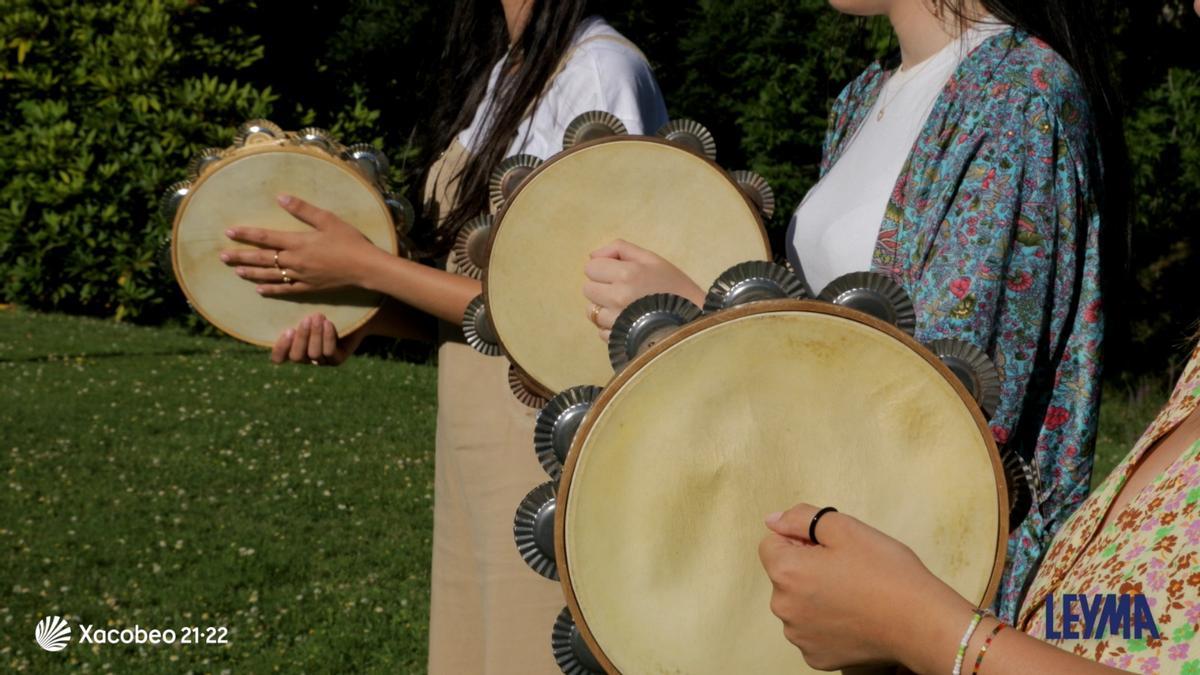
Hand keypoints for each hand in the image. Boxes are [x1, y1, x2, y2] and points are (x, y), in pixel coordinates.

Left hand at [221, 195, 381, 296]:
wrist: (364, 267)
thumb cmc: (349, 241)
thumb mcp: (327, 220)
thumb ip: (303, 209)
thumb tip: (281, 197)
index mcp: (297, 242)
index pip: (266, 238)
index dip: (246, 234)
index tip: (229, 232)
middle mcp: (294, 261)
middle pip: (262, 259)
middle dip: (241, 256)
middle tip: (222, 257)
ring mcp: (300, 276)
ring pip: (270, 275)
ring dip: (251, 273)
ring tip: (236, 271)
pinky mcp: (308, 287)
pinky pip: (285, 289)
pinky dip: (271, 290)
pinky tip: (259, 290)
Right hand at [270, 313, 366, 365]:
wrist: (355, 314)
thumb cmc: (324, 309)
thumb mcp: (306, 309)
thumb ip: (291, 312)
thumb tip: (272, 295)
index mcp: (292, 347)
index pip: (278, 358)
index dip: (280, 349)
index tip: (288, 330)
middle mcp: (305, 357)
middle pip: (296, 357)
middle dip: (301, 338)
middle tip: (306, 320)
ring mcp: (321, 361)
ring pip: (313, 354)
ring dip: (315, 335)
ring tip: (318, 316)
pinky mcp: (336, 360)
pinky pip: (329, 353)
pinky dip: (328, 337)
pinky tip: (329, 323)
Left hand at [582, 239, 704, 341]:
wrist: (693, 323)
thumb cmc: (675, 288)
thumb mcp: (653, 259)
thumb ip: (621, 249)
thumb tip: (592, 255)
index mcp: (627, 273)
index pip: (591, 268)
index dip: (603, 269)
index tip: (618, 274)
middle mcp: (618, 296)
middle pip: (588, 289)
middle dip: (602, 288)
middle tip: (623, 291)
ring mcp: (616, 320)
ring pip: (592, 312)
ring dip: (605, 309)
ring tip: (628, 309)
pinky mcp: (618, 339)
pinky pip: (601, 331)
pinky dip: (611, 328)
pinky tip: (630, 323)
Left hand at [757, 504, 972, 671]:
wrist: (921, 622)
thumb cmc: (886, 572)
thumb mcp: (844, 527)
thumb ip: (800, 518)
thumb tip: (773, 521)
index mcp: (786, 572)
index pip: (771, 544)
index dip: (799, 540)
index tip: (829, 548)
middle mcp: (784, 608)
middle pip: (784, 576)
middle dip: (806, 567)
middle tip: (847, 569)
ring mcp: (799, 637)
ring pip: (797, 604)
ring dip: (815, 596)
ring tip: (853, 593)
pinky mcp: (817, 657)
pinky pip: (812, 630)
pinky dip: (827, 623)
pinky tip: (854, 617)